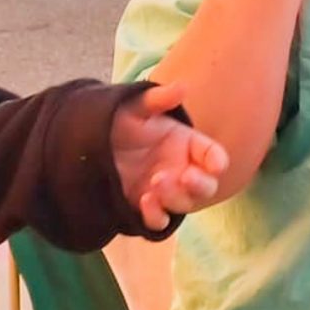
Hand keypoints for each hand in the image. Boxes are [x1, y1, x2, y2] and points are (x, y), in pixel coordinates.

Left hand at [110, 81, 228, 231]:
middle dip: (200, 184)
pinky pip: (159, 221)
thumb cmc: (121, 121)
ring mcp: (166, 192)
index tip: (216, 163)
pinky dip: (156, 216)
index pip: (213, 155)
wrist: (92, 143)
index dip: (217, 160)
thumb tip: (182, 87)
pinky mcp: (147, 208)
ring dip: (176, 198)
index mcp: (188, 144)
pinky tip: (145, 201)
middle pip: (206, 186)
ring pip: (184, 205)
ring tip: (156, 183)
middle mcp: (182, 170)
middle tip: (185, 176)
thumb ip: (157, 100)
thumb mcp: (136, 107)